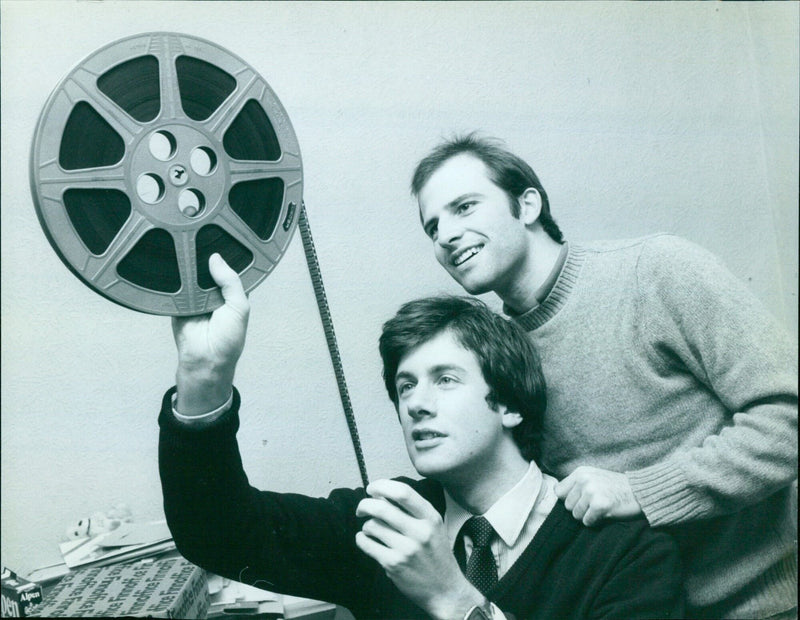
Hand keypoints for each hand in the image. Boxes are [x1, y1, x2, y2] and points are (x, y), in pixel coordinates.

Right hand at [172, 253, 249, 413]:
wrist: (203, 360)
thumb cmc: (228, 339)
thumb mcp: (239, 307)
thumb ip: (231, 282)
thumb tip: (216, 258)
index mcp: (231, 292)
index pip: (229, 268)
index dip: (227, 257)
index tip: (221, 240)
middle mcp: (213, 292)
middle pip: (207, 268)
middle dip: (205, 261)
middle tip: (200, 244)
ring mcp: (194, 296)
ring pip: (190, 274)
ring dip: (189, 268)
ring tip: (187, 254)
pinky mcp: (177, 301)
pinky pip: (175, 285)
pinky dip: (175, 279)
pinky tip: (176, 268)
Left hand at [355, 479, 483, 618]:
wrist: (446, 590)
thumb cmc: (437, 556)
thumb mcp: (434, 527)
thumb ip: (413, 511)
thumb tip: (381, 496)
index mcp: (431, 518)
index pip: (403, 492)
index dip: (382, 486)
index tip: (372, 488)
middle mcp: (420, 532)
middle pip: (381, 508)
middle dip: (365, 505)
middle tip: (362, 509)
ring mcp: (406, 549)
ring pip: (372, 525)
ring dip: (366, 525)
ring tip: (371, 530)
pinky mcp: (394, 565)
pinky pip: (367, 544)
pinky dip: (361, 539)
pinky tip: (366, 540)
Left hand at [555, 466, 641, 525]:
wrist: (641, 491)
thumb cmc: (616, 487)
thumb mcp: (594, 477)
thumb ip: (577, 484)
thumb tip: (558, 494)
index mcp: (580, 472)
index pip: (559, 491)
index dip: (568, 499)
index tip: (580, 501)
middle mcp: (584, 480)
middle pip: (567, 505)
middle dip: (579, 509)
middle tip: (594, 505)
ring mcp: (591, 491)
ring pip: (576, 515)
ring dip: (587, 516)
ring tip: (600, 509)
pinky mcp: (600, 505)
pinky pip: (587, 522)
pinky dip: (595, 522)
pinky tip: (605, 514)